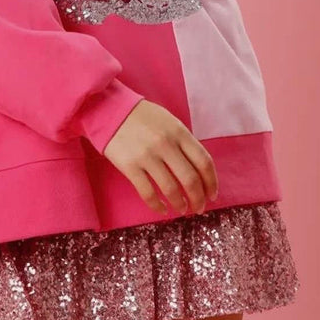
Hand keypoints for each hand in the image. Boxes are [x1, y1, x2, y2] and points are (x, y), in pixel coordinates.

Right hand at [103, 99, 218, 215]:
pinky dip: (157, 206)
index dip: (211, 182)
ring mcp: (147, 156)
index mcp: (179, 132)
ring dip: (180, 204)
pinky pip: (148, 193)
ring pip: (171, 189)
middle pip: (190, 179)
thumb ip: (183, 141)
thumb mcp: (168, 121)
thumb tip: (198, 169)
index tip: (212, 195)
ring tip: (181, 209)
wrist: (108, 109)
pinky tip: (162, 209)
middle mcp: (166, 144)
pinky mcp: (130, 166)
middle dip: (198, 199)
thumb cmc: (141, 116)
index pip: (204, 162)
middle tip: (199, 208)